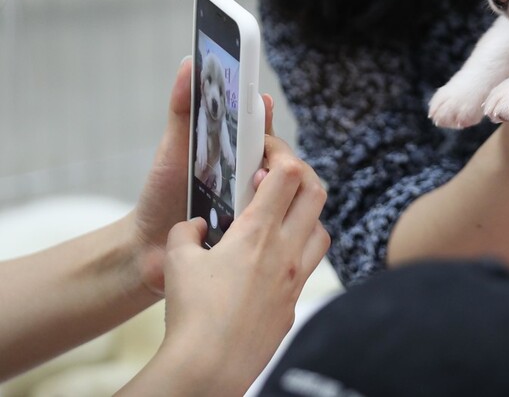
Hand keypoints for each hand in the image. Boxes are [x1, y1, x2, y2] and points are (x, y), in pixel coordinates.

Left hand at [128, 57, 278, 295]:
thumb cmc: (163, 194)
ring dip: (274, 186)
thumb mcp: (173, 149)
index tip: (262, 103)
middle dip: (273, 153)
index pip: (262, 128)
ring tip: (253, 185)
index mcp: (237, 151)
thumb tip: (190, 62)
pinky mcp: (260, 233)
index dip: (265, 116)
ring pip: (288, 189)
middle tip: (256, 155)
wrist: (150, 248)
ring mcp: (260, 205)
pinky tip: (259, 216)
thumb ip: (183, 109)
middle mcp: (254, 176)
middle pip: (282, 158)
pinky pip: (281, 222)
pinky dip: (275, 217)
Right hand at [141, 135, 329, 393]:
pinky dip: (301, 250)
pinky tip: (278, 258)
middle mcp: (286, 250)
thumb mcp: (177, 261)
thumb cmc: (192, 314)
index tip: (264, 151)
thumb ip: (186, 232)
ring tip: (281, 217)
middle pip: (316, 192)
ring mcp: (296, 278)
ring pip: (321, 229)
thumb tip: (196, 226)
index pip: (287, 173)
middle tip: (280, 174)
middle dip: (301, 174)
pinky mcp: (295, 303)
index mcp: (258, 232)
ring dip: (306, 215)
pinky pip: (311, 265)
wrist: (210, 367)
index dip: (280, 152)